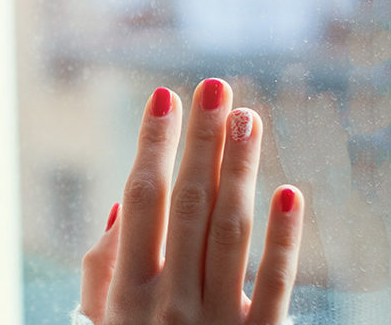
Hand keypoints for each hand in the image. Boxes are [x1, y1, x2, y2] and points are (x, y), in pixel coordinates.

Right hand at [79, 80, 303, 324]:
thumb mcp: (101, 320)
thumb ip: (103, 268)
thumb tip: (117, 206)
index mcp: (128, 291)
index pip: (141, 200)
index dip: (152, 144)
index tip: (164, 97)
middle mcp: (171, 302)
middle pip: (190, 204)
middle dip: (202, 140)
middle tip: (215, 89)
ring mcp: (218, 322)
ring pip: (230, 231)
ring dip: (240, 169)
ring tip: (248, 118)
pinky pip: (276, 283)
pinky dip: (283, 238)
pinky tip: (288, 193)